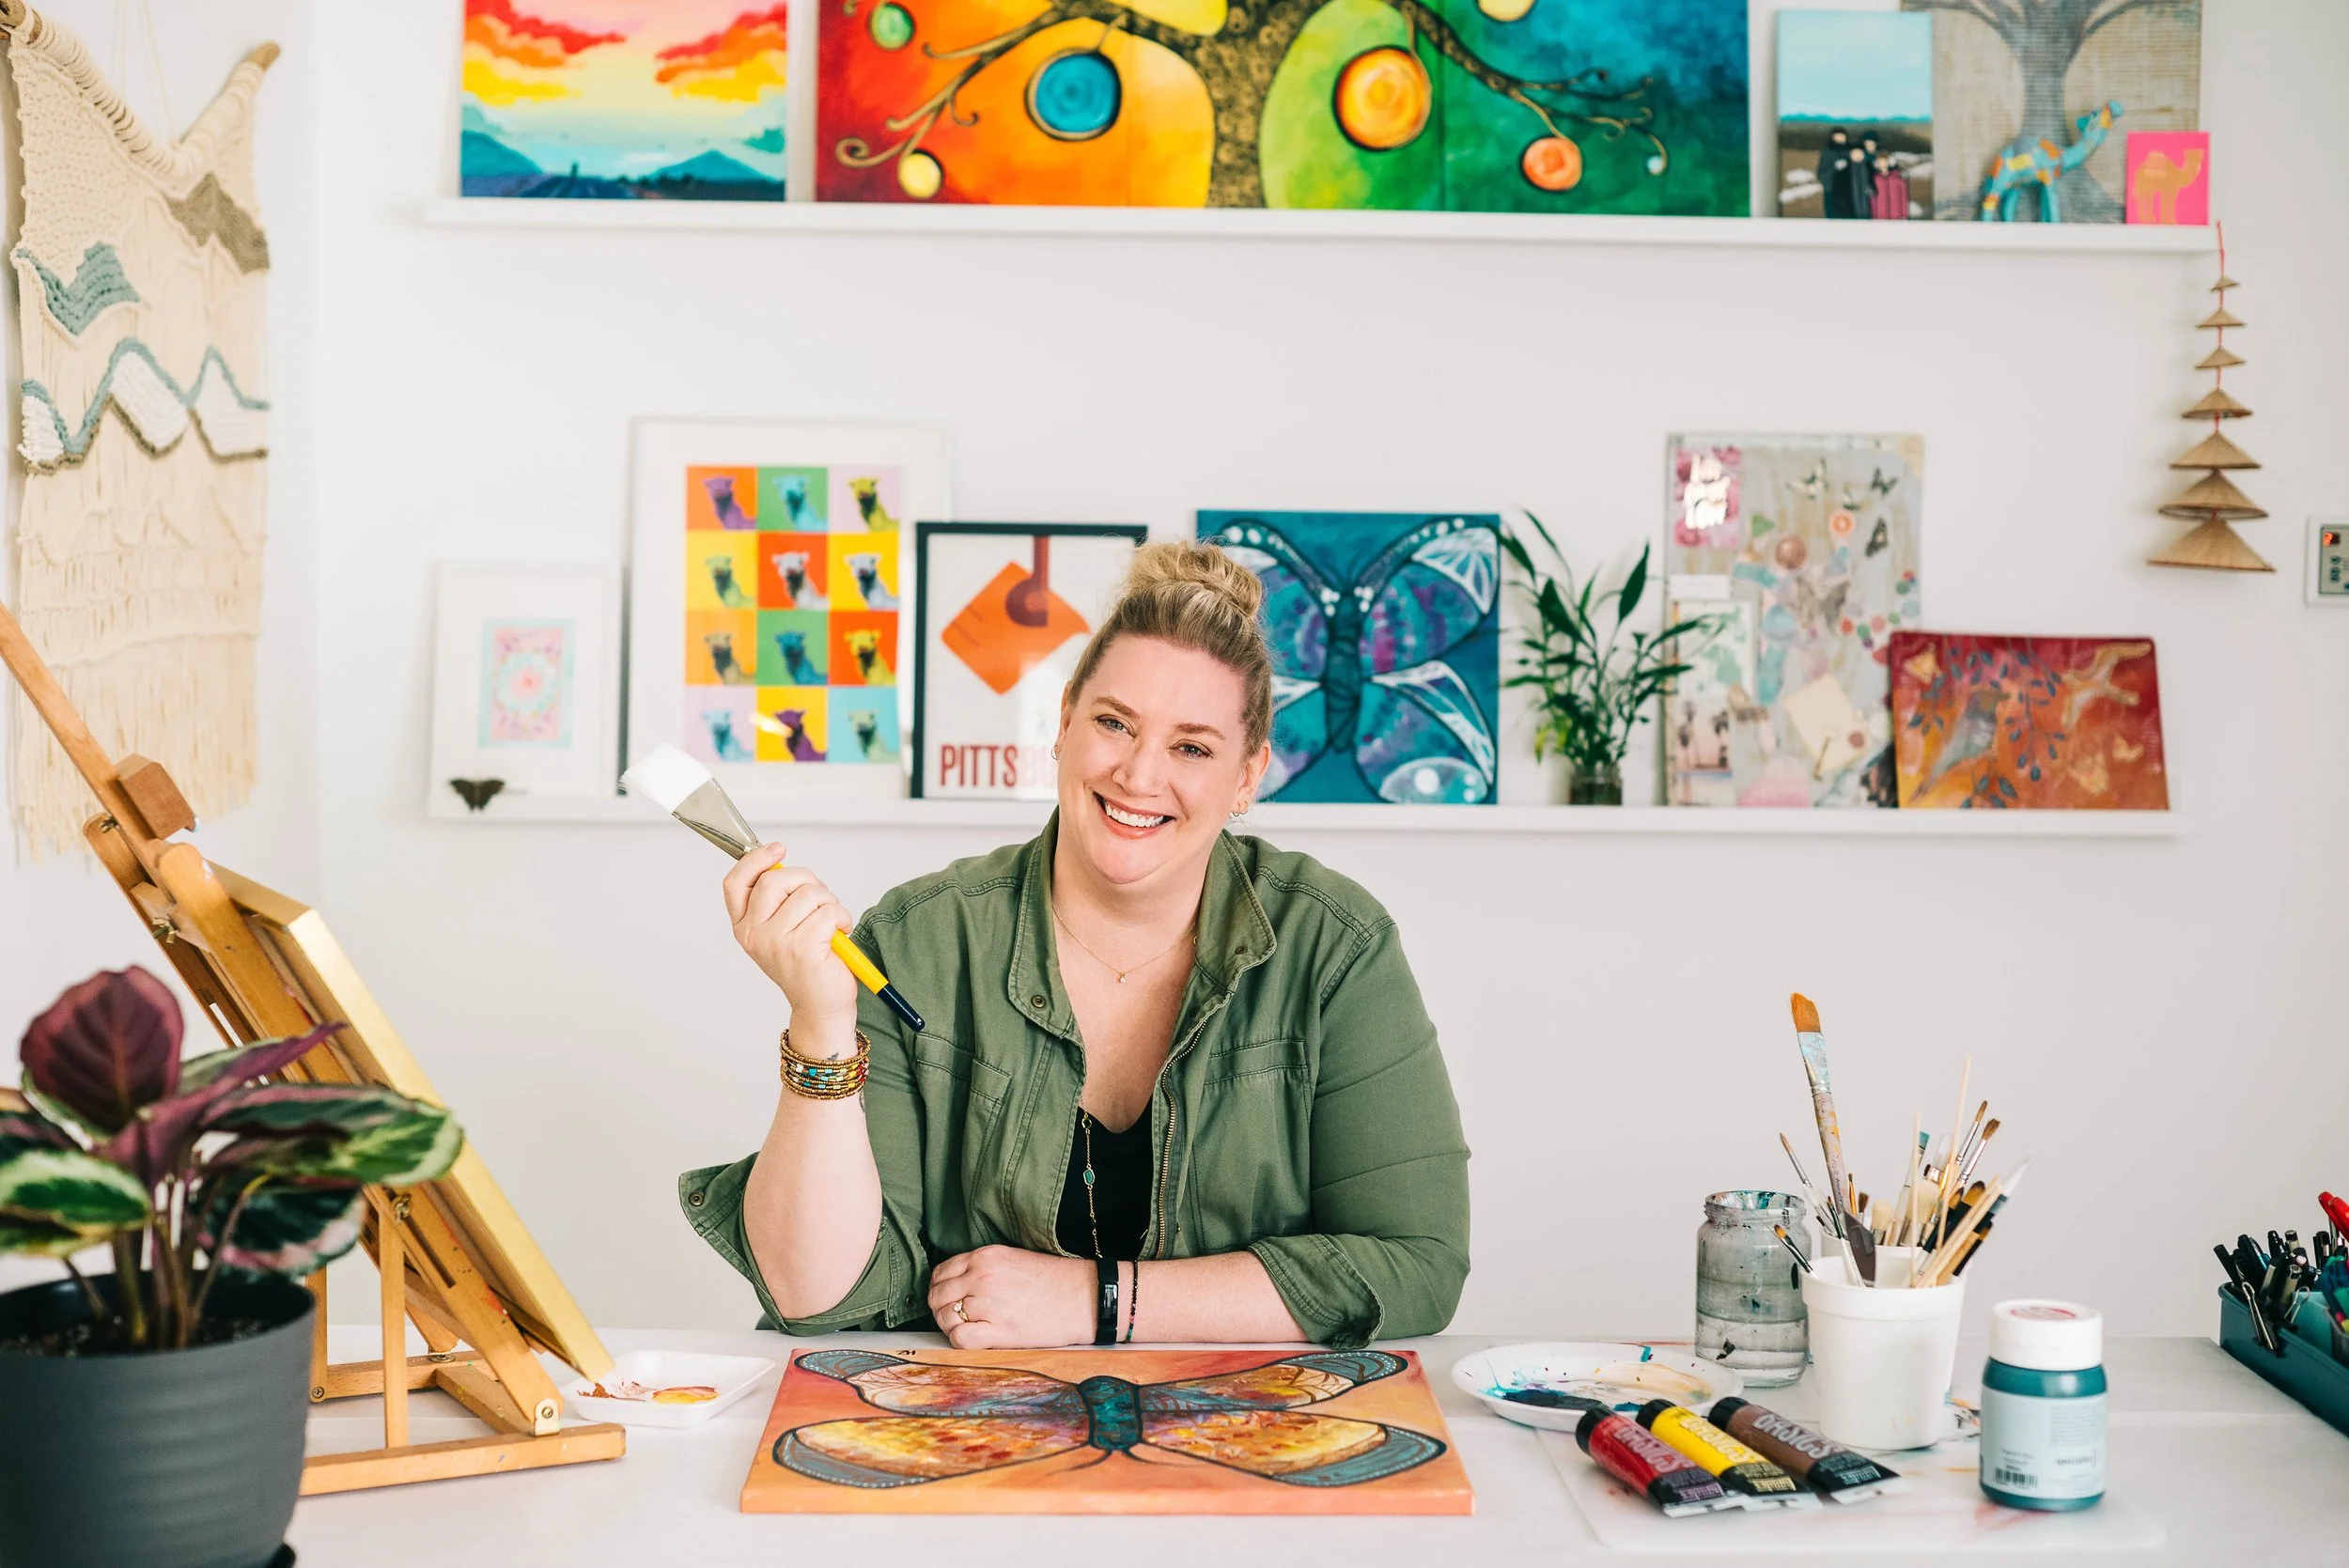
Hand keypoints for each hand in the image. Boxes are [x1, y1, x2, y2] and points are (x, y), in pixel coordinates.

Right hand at [723, 843, 857, 1030]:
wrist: (821, 1007)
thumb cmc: (807, 965)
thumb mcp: (782, 929)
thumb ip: (778, 899)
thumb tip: (780, 860)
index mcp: (745, 927)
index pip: (736, 883)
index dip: (755, 860)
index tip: (777, 849)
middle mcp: (754, 935)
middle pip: (774, 880)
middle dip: (806, 879)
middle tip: (820, 898)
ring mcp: (776, 943)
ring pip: (808, 894)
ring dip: (830, 902)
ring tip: (832, 923)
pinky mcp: (802, 949)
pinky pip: (828, 911)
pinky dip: (842, 917)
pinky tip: (840, 934)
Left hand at [927, 1246, 1094, 1348]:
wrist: (1084, 1297)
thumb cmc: (1052, 1279)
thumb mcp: (1012, 1259)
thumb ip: (981, 1268)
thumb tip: (955, 1284)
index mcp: (985, 1256)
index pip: (942, 1272)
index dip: (940, 1287)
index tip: (947, 1297)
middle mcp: (982, 1277)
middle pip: (938, 1295)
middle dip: (940, 1307)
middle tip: (953, 1316)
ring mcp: (989, 1304)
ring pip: (945, 1317)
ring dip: (949, 1325)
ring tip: (965, 1328)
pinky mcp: (999, 1331)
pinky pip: (959, 1338)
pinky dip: (958, 1340)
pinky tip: (973, 1338)